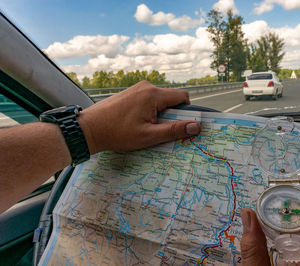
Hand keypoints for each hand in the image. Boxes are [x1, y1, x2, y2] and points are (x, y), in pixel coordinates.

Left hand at [78, 80, 200, 153]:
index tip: (182, 125)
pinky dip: (150, 111)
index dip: (187, 111)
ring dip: (160, 114)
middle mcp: (146, 86)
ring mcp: (137, 88)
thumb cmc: (117, 133)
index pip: (182, 96)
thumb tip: (196, 126)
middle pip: (171, 98)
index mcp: (153, 94)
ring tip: (146, 128)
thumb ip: (174, 130)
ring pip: (160, 100)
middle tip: (161, 131)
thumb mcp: (149, 135)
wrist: (89, 128)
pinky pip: (149, 100)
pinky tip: (138, 123)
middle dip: (171, 115)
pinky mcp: (131, 92)